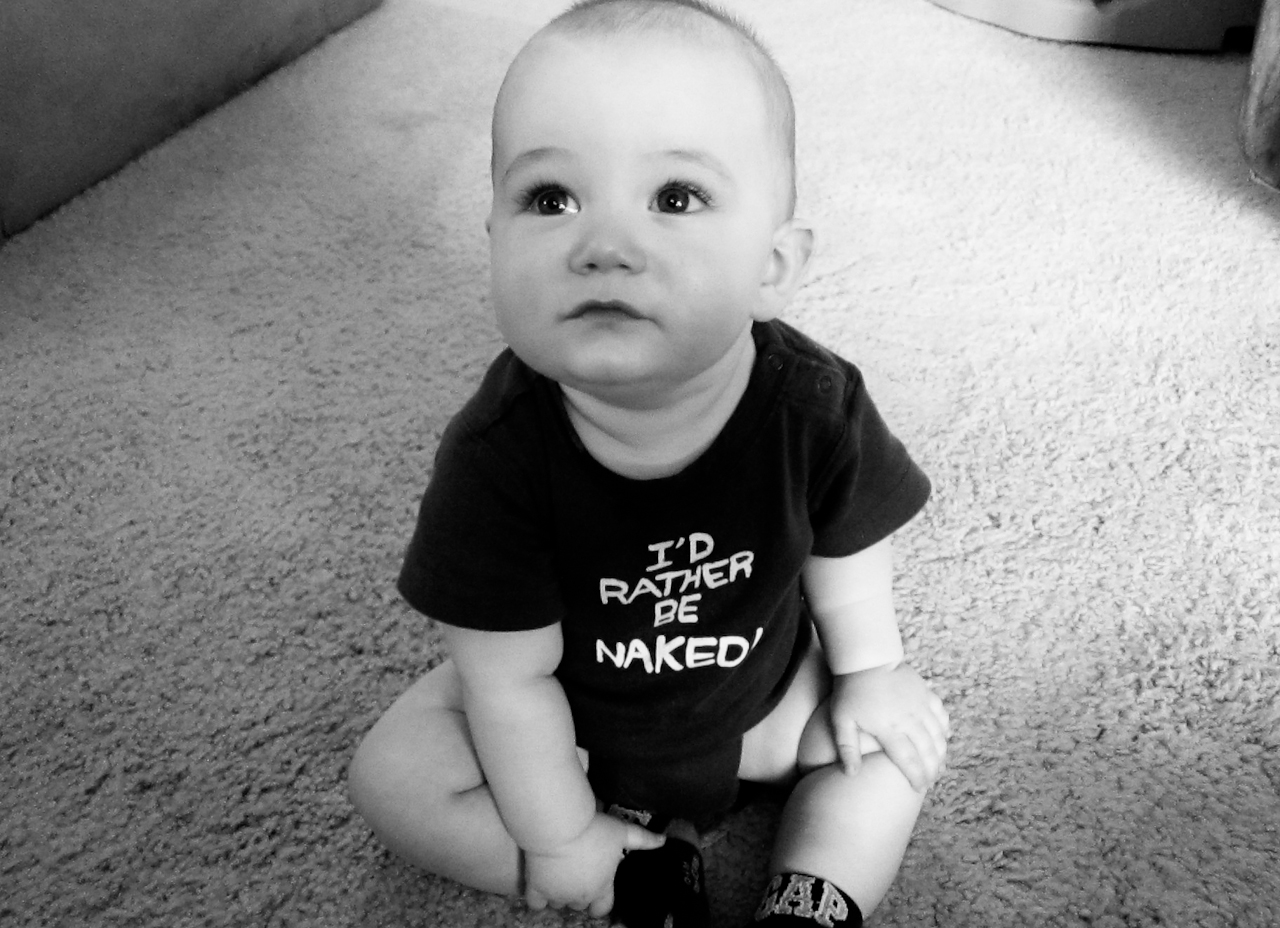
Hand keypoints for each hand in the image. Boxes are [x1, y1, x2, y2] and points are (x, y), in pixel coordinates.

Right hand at [523, 812, 665, 915]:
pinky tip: (540, 884)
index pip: (603, 908)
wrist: (559, 827)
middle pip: (580, 905)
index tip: (598, 889)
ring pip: (558, 903)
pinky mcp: (536, 888)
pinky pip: (536, 903)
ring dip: (559, 893)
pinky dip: (538, 897)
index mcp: (601, 887)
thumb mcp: (623, 831)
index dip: (601, 901)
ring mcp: (556, 894)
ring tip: (560, 874)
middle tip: (579, 873)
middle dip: (579, 893)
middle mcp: (579, 897)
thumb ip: (644, 839)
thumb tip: (664, 840)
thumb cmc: (594, 830)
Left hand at [828, 663, 949, 790]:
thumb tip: (850, 774)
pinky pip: (940, 714)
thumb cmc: (850, 691)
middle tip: (931, 782)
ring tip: (940, 766)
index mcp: (888, 728)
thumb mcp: (842, 720)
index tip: (919, 789)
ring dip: (941, 752)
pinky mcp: (925, 693)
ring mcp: (919, 705)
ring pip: (937, 734)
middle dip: (932, 769)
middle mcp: (908, 719)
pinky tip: (944, 738)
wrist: (866, 659)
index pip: (908, 759)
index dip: (916, 776)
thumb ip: (847, 748)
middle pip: (927, 750)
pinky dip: (944, 728)